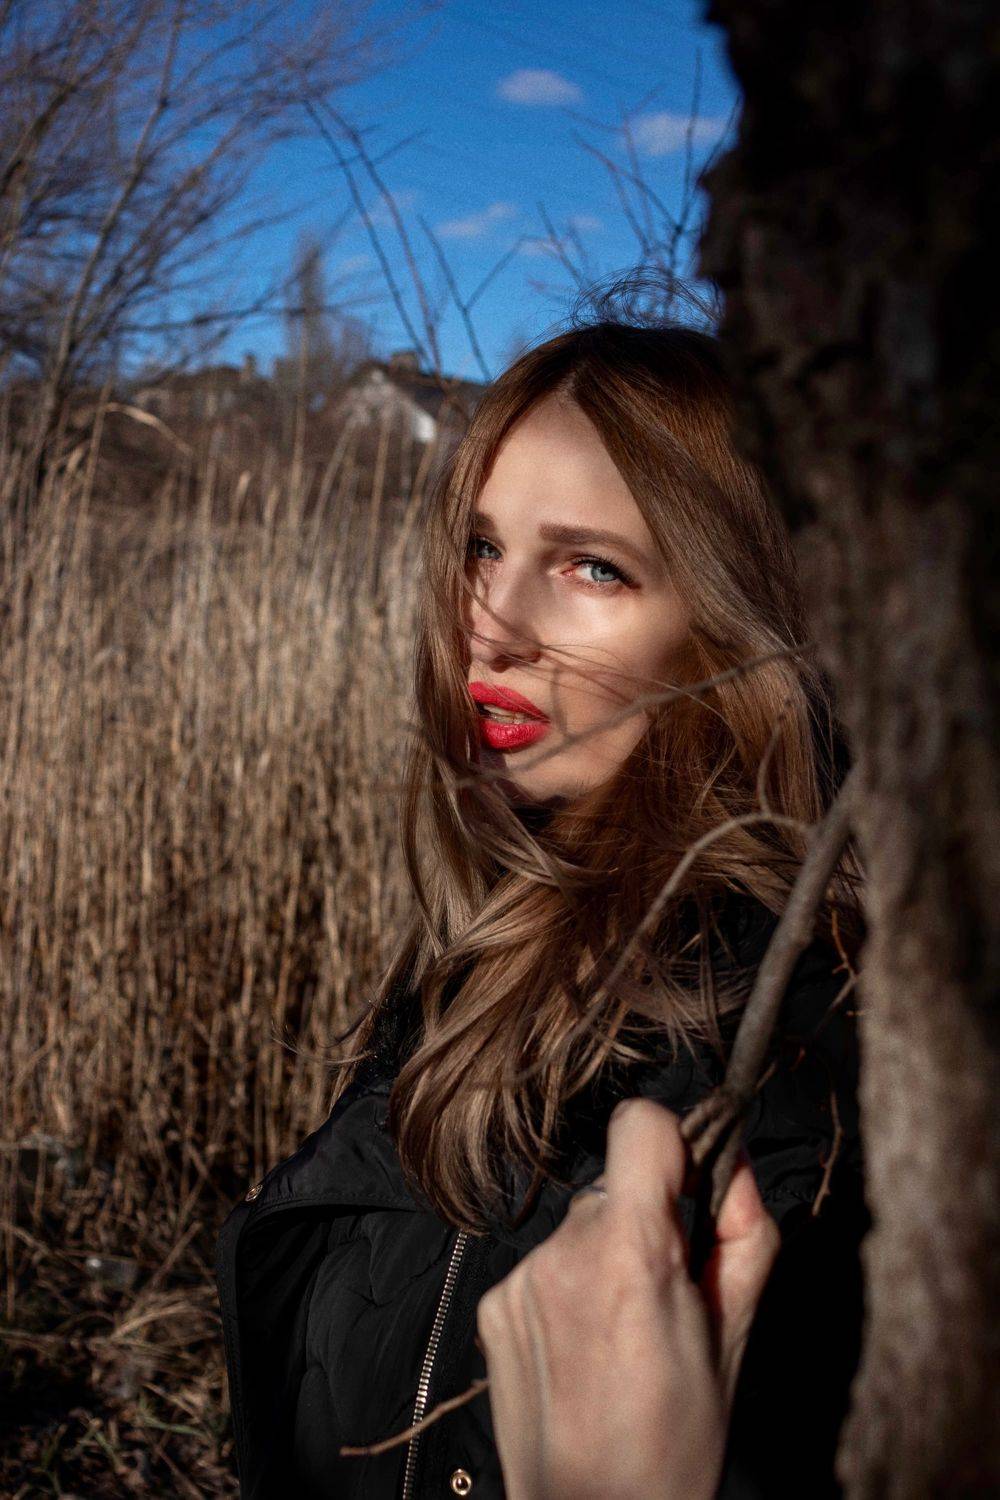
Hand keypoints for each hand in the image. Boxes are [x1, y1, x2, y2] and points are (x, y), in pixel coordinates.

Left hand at [475, 1097, 779, 1499]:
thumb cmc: (678, 1439)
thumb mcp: (737, 1332)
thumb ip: (743, 1227)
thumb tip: (730, 1154)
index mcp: (630, 1253)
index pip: (640, 1123)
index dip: (673, 1144)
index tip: (690, 1186)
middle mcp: (563, 1252)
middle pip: (614, 1187)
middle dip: (646, 1222)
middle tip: (667, 1296)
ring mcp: (519, 1278)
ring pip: (579, 1228)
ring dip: (604, 1259)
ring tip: (622, 1337)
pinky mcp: (492, 1304)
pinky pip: (543, 1266)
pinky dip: (567, 1291)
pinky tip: (583, 1351)